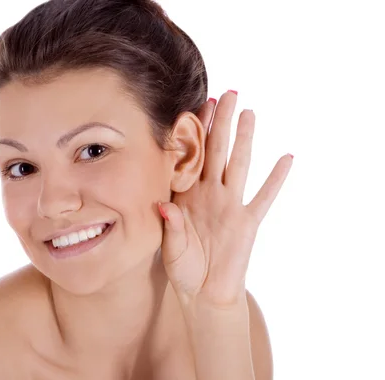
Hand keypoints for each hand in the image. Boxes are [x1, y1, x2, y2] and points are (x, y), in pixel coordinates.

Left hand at [158, 90, 292, 306]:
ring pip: (239, 164)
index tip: (193, 106)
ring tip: (249, 112)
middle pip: (216, 151)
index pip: (190, 157)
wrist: (204, 292)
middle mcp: (210, 194)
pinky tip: (286, 158)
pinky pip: (264, 196)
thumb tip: (164, 206)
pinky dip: (276, 179)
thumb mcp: (170, 248)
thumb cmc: (184, 268)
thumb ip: (171, 227)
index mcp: (186, 196)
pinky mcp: (248, 222)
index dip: (192, 133)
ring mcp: (231, 205)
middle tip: (225, 94)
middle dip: (220, 122)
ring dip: (244, 139)